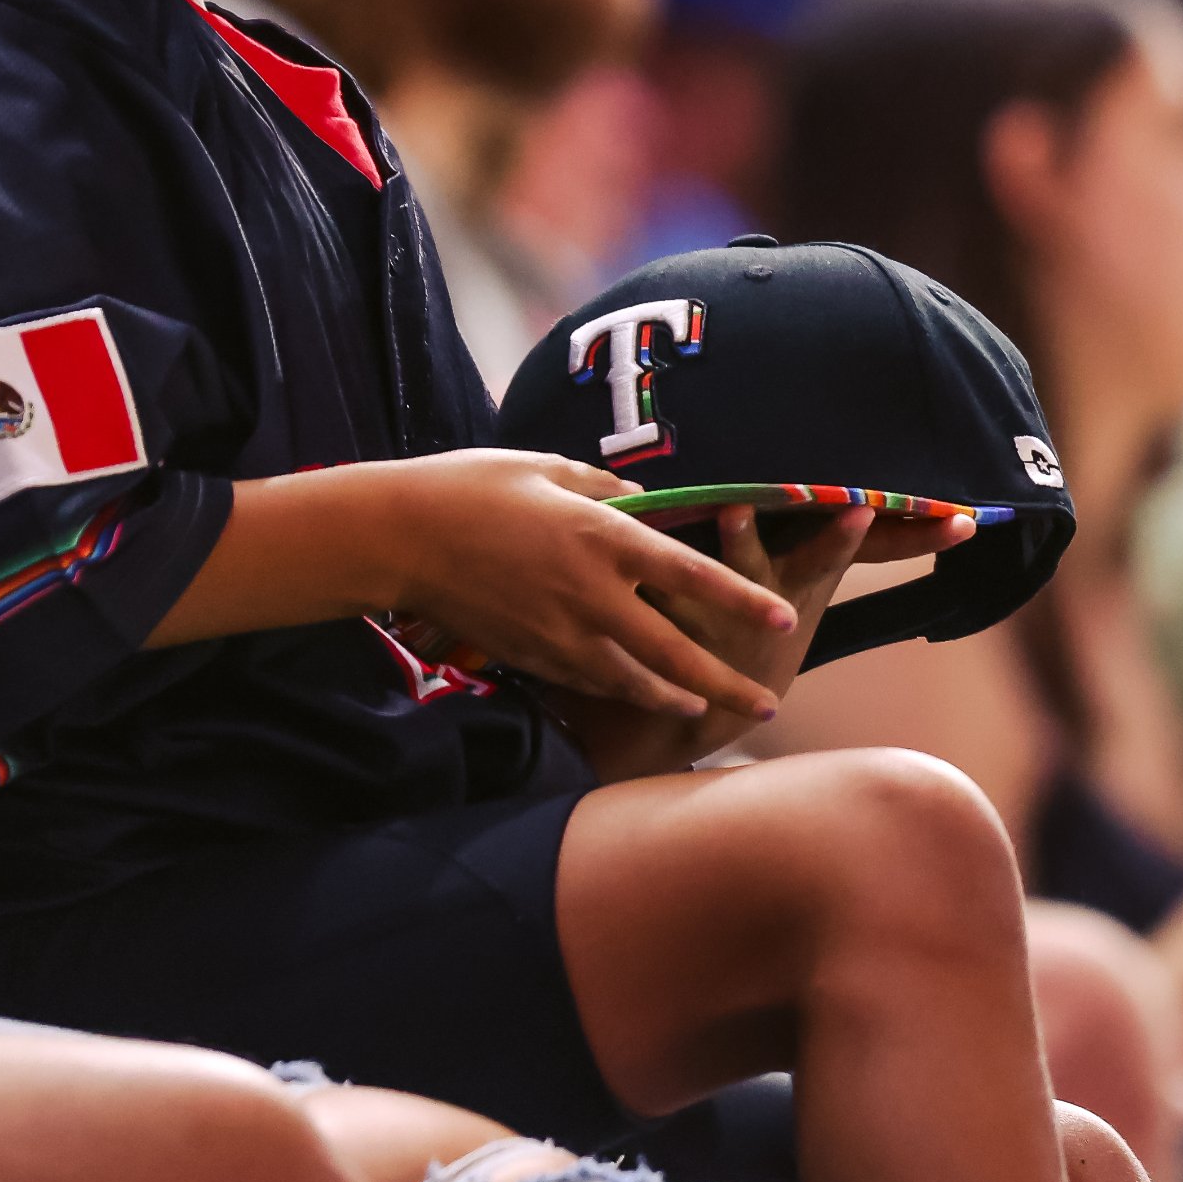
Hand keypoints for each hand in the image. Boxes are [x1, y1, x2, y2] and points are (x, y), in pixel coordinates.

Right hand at [378, 452, 801, 725]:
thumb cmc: (473, 488)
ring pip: (634, 680)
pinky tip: (646, 698)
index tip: (782, 616)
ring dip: (679, 698)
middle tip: (768, 706)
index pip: (689, 575)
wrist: (400, 538)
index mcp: (601, 538)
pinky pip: (590, 683)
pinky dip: (624, 693)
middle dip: (726, 684)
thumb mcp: (548, 468)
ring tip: (713, 713)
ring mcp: (559, 634)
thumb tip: (645, 503)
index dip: (741, 598)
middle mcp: (589, 595)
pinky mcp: (531, 655)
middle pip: (673, 652)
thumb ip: (606, 489)